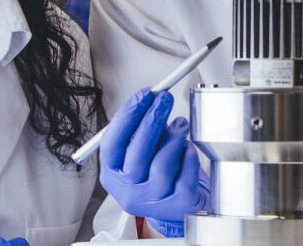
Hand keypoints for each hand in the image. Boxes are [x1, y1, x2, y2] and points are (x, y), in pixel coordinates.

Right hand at [99, 88, 209, 236]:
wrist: (178, 208)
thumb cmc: (158, 174)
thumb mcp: (142, 153)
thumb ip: (141, 131)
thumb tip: (152, 99)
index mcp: (113, 175)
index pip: (112, 144)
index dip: (128, 116)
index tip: (144, 94)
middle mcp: (128, 191)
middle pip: (136, 154)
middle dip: (152, 120)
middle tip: (165, 99)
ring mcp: (152, 202)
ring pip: (162, 165)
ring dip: (174, 138)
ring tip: (182, 124)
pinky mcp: (178, 206)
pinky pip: (185, 177)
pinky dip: (189, 157)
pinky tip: (189, 148)